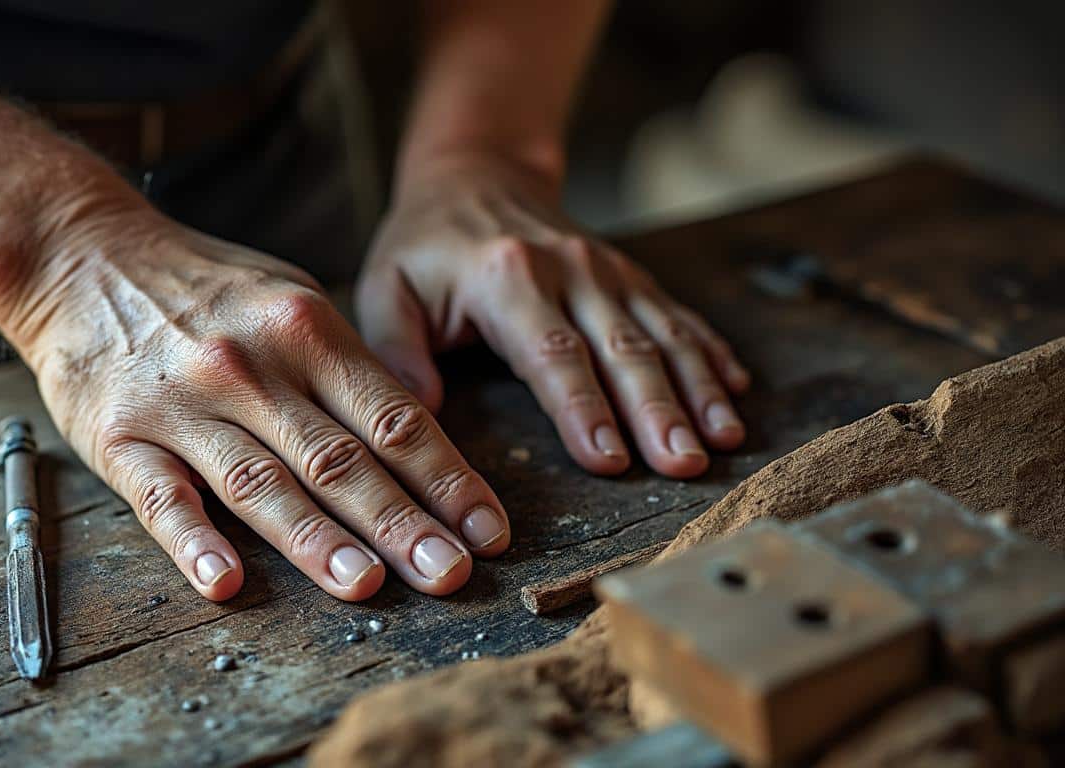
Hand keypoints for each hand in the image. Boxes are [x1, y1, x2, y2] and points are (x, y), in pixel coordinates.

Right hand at [9, 211, 509, 601]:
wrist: (84, 255)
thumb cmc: (205, 288)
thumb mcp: (288, 297)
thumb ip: (345, 366)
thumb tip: (414, 433)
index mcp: (307, 331)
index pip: (392, 417)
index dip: (446, 479)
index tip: (487, 531)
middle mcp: (253, 368)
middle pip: (340, 457)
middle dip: (403, 521)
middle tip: (450, 574)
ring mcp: (185, 404)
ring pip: (261, 481)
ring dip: (317, 539)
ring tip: (367, 585)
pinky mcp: (122, 437)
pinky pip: (162, 496)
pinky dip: (194, 540)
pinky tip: (224, 581)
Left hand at [356, 151, 749, 477]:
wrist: (474, 171)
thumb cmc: (424, 244)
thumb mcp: (387, 289)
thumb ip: (399, 350)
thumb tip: (422, 414)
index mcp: (506, 278)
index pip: (553, 354)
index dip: (584, 409)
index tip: (610, 460)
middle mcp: (569, 269)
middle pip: (623, 349)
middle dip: (658, 410)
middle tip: (684, 464)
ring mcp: (608, 269)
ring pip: (662, 332)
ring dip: (697, 388)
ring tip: (725, 438)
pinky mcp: (629, 274)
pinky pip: (678, 313)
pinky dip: (709, 351)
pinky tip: (736, 389)